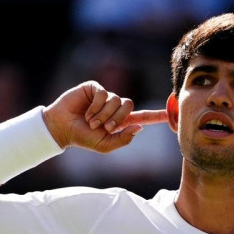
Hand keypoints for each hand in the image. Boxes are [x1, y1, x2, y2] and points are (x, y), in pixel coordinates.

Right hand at [42, 81, 167, 152]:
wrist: (62, 128)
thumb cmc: (82, 138)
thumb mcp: (104, 145)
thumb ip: (123, 139)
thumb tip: (139, 127)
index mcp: (120, 121)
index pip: (143, 116)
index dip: (157, 115)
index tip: (172, 113)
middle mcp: (114, 107)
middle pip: (129, 106)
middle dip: (117, 119)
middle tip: (104, 127)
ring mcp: (104, 96)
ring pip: (116, 100)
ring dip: (104, 115)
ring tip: (91, 122)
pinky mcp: (94, 88)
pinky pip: (103, 94)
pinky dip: (96, 106)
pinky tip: (87, 113)